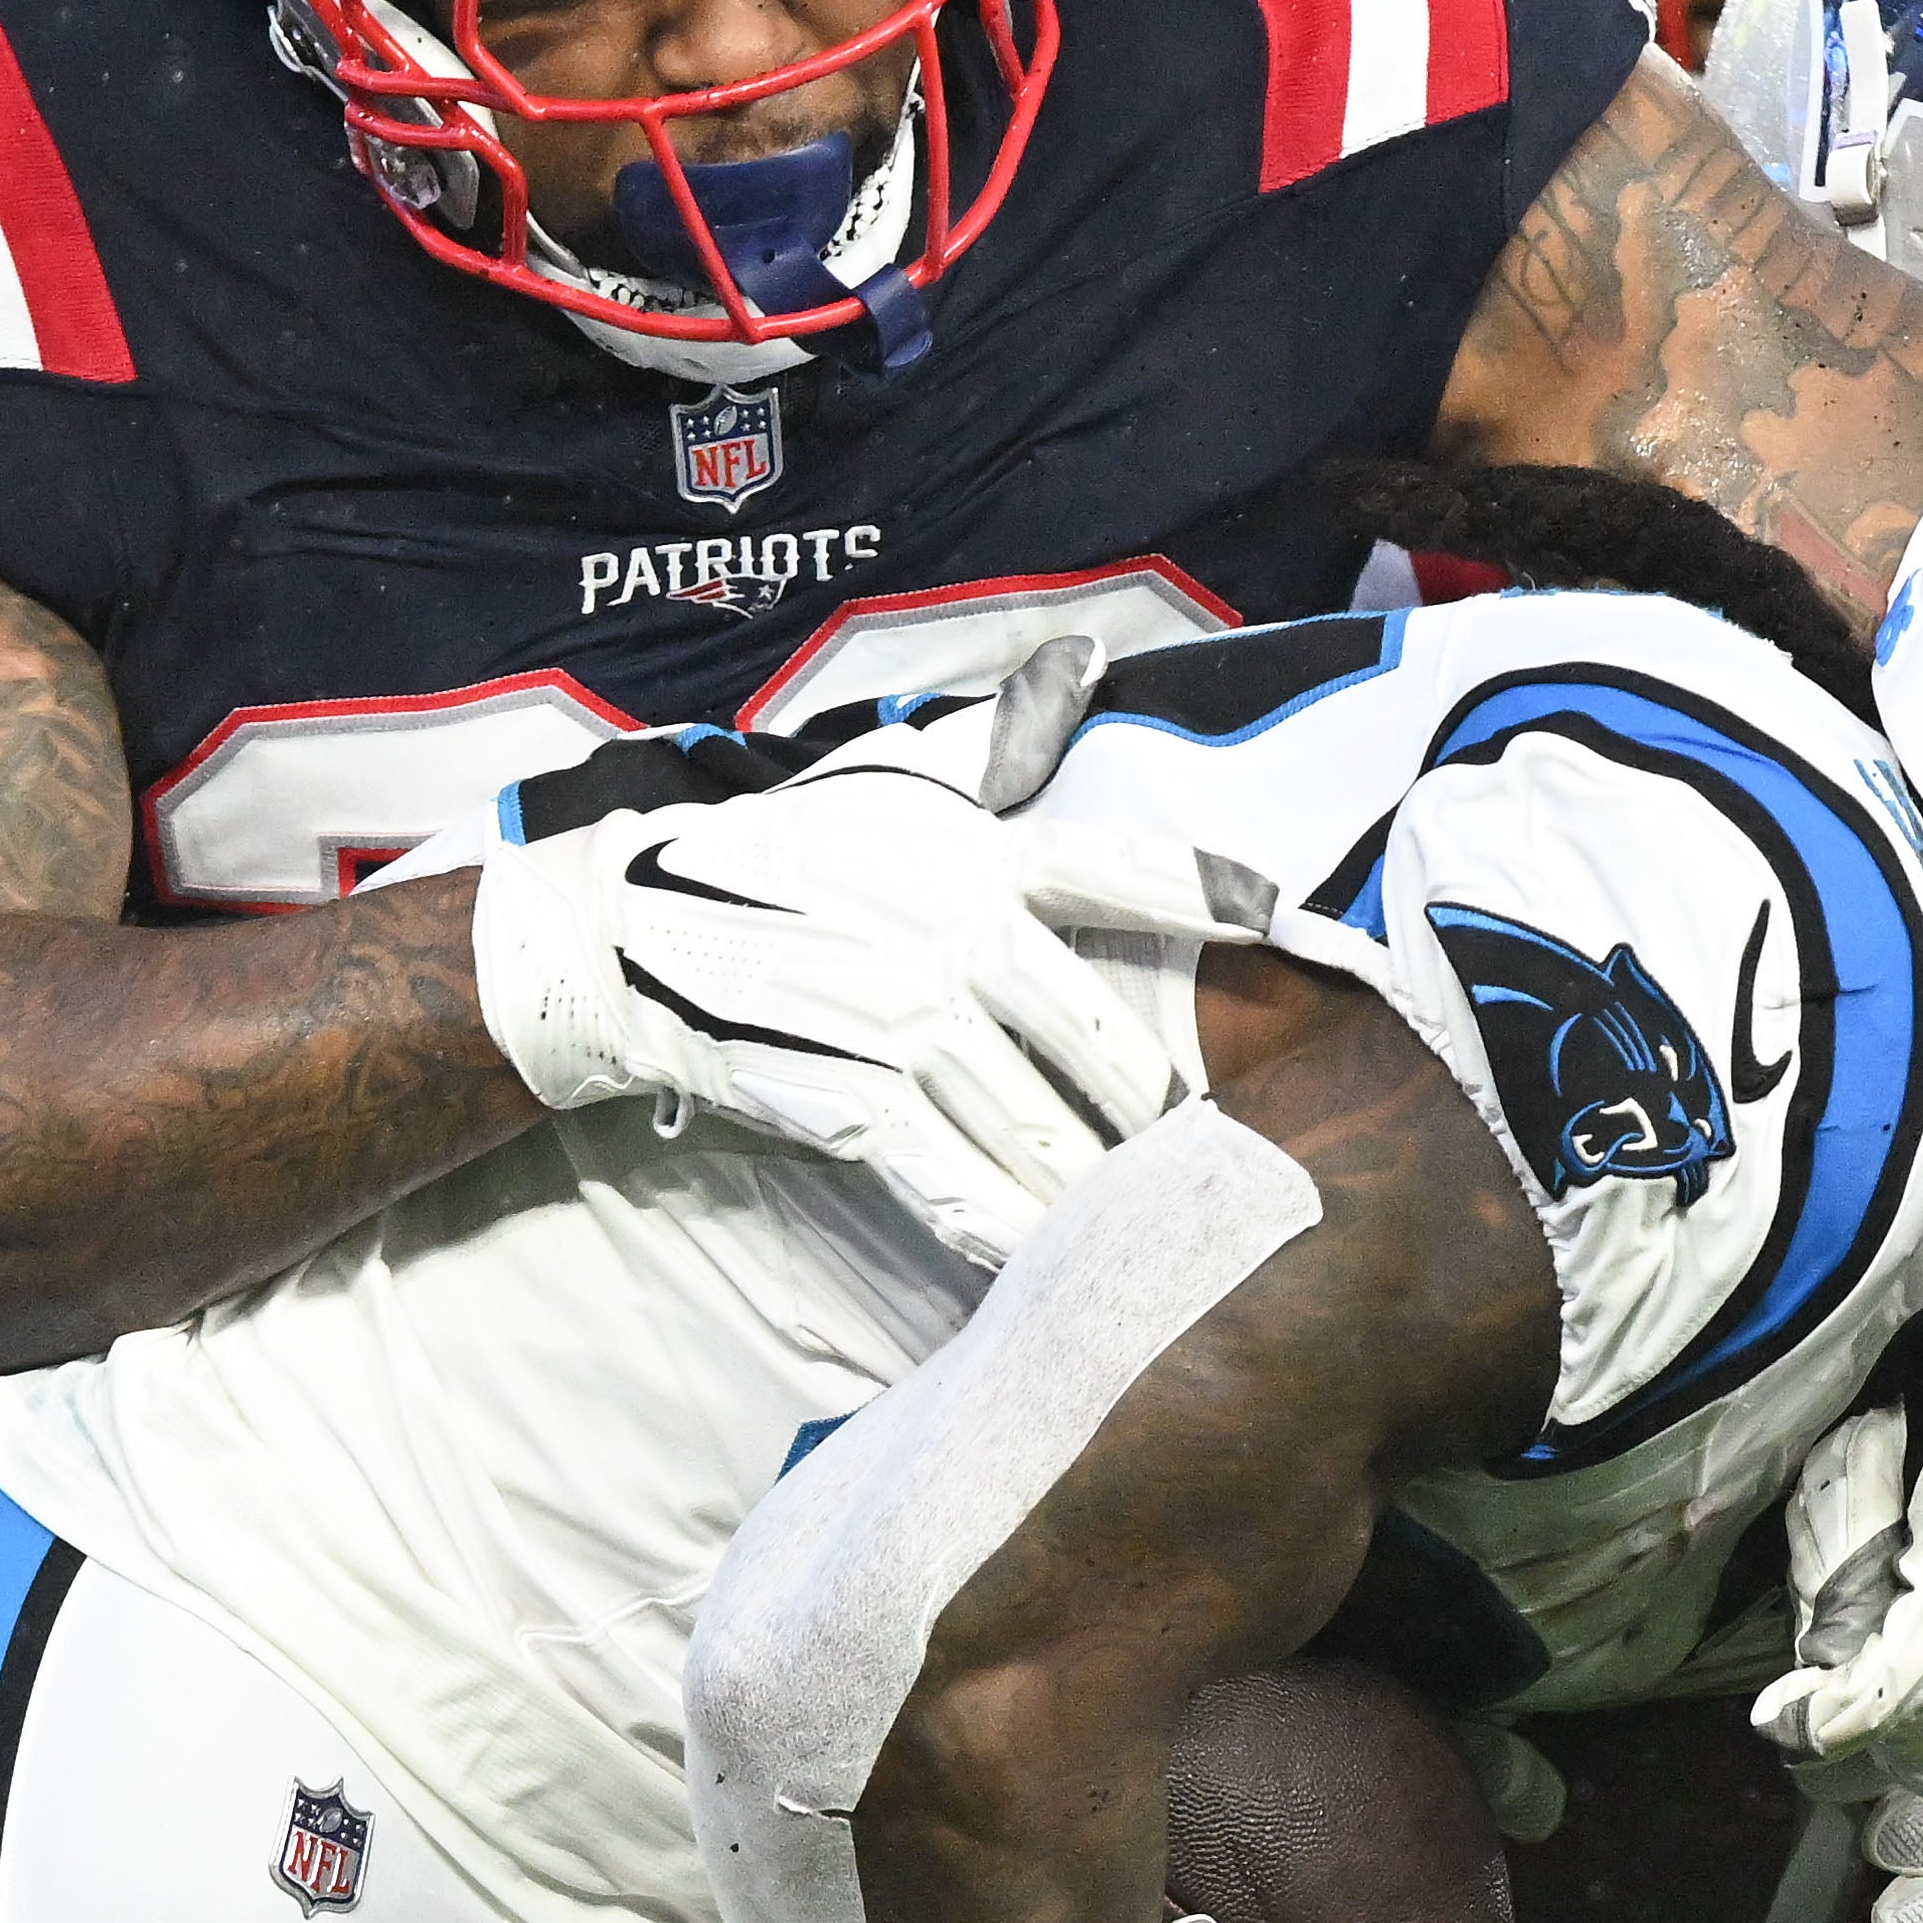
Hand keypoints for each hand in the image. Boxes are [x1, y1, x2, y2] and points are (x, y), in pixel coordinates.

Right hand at [467, 649, 1176, 1266]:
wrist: (638, 932)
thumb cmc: (790, 850)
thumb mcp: (893, 777)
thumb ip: (1001, 734)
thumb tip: (1085, 656)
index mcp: (974, 856)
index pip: (1110, 867)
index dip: (1201, 892)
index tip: (1283, 919)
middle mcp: (949, 935)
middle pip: (1091, 1033)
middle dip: (1160, 1102)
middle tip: (1225, 1146)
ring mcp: (900, 1023)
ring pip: (1031, 1123)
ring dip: (1100, 1183)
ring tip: (1163, 1222)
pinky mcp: (851, 1099)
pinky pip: (950, 1179)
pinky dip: (1005, 1227)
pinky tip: (1055, 1266)